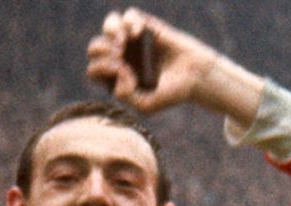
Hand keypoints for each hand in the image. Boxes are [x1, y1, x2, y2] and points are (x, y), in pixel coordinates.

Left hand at [87, 8, 218, 112]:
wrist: (197, 77)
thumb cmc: (172, 94)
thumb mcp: (146, 105)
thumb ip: (126, 96)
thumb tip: (118, 70)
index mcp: (116, 78)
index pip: (93, 70)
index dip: (103, 69)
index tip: (125, 72)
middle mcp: (122, 58)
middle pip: (94, 48)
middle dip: (103, 51)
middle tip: (120, 55)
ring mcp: (134, 40)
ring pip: (108, 25)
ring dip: (111, 31)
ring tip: (125, 41)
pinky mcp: (149, 26)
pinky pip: (129, 14)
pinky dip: (131, 21)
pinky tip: (139, 33)